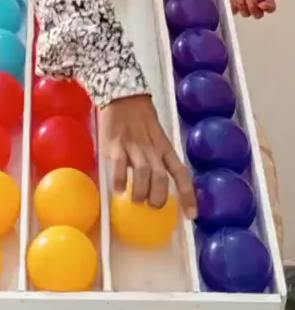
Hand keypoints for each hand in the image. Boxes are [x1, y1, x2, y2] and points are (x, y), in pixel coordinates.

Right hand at [99, 95, 196, 218]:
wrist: (123, 94)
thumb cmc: (141, 117)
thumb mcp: (156, 136)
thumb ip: (157, 156)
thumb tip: (156, 183)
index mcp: (165, 147)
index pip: (181, 173)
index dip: (188, 195)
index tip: (192, 215)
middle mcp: (153, 148)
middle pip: (161, 177)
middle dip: (158, 196)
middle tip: (153, 206)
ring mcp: (134, 146)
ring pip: (143, 173)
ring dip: (140, 191)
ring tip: (136, 200)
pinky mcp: (117, 143)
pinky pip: (119, 164)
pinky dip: (119, 179)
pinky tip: (118, 189)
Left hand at [222, 0, 277, 18]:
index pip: (269, 6)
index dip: (267, 7)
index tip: (263, 4)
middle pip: (257, 13)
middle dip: (255, 10)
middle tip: (251, 0)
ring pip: (245, 13)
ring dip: (245, 9)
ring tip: (242, 0)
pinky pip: (231, 8)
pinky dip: (232, 7)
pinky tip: (233, 1)